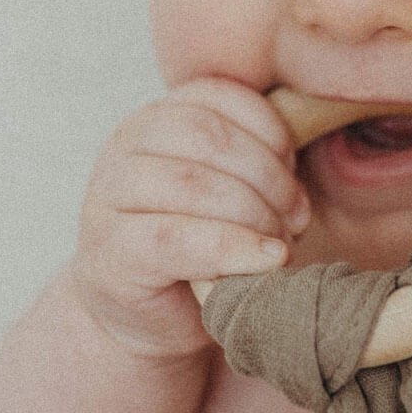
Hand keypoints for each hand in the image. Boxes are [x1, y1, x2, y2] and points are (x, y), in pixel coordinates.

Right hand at [71, 77, 310, 357]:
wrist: (156, 317)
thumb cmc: (204, 244)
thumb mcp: (233, 187)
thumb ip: (258, 159)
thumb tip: (303, 156)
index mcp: (158, 117)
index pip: (219, 96)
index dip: (270, 131)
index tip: (295, 169)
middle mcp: (125, 146)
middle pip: (208, 137)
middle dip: (268, 177)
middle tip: (297, 218)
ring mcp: (108, 196)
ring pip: (193, 184)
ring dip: (255, 214)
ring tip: (282, 243)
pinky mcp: (112, 251)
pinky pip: (177, 239)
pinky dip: (233, 249)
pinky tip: (267, 260)